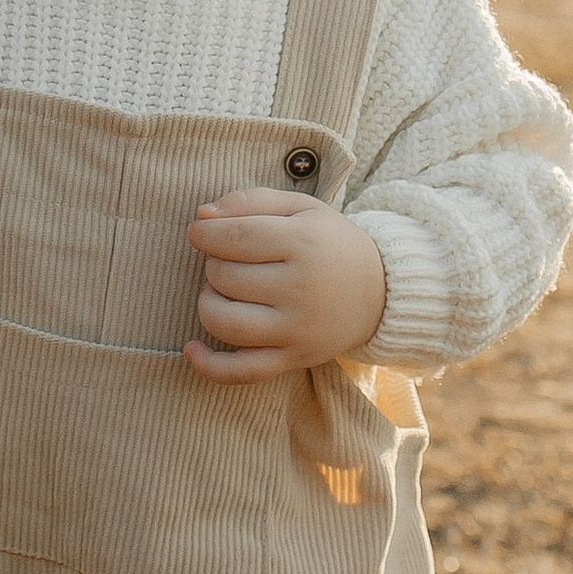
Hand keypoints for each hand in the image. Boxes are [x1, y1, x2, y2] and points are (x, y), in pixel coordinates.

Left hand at [186, 185, 387, 381]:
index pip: (234, 237)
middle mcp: (301, 288)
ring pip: (224, 323)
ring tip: (222, 292)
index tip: (198, 232)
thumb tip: (202, 216)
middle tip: (231, 260)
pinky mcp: (294, 359)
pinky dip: (209, 364)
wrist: (380, 292)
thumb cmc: (329, 243)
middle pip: (225, 278)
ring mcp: (297, 329)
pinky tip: (192, 349)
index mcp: (304, 242)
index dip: (204, 233)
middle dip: (214, 264)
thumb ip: (250, 202)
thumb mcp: (300, 208)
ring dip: (208, 303)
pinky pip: (241, 371)